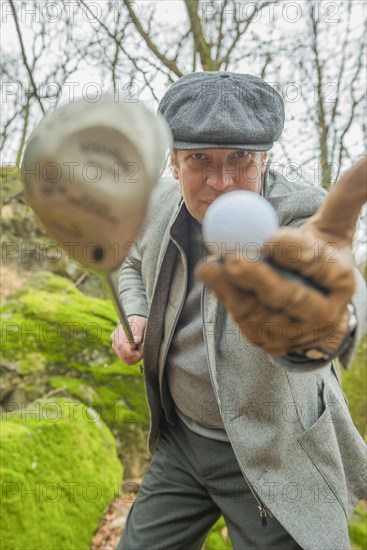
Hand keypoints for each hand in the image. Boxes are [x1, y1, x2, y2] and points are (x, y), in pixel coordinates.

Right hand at [111, 315, 146, 364]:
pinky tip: (138, 351)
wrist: (135, 322)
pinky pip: (127, 361)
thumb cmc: (138, 321)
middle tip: (142, 345)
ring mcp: (116, 349)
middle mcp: (115, 342)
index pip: (122, 347)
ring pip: (127, 360)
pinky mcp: (120, 354)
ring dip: (136, 357)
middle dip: (136, 354)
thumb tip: (137, 341)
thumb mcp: (140, 322)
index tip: (141, 345)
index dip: (133, 350)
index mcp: (118, 334)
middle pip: (125, 356)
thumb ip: (138, 331)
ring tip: (140, 347)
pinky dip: (135, 359)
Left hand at [196, 157, 365, 356]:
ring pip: (262, 312)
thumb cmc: (321, 256)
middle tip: (234, 260)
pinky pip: (245, 322)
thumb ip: (348, 195)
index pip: (319, 267)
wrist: (314, 303)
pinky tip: (212, 279)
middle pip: (291, 298)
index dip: (295, 254)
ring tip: (209, 267)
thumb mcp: (335, 226)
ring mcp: (296, 331)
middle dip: (262, 280)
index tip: (271, 238)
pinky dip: (226, 301)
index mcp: (341, 279)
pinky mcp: (272, 340)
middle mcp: (322, 311)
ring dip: (233, 291)